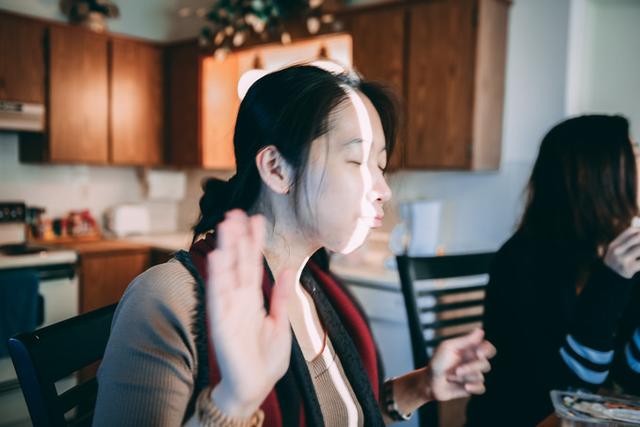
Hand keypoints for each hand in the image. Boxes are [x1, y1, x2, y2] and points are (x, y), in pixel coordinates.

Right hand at [207, 210, 294, 417]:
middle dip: (237, 238)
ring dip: (225, 249)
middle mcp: (238, 300)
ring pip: (226, 273)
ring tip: (226, 225)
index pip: (252, 264)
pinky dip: (217, 277)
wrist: (254, 387)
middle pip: (238, 262)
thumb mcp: (280, 323)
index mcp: (253, 300)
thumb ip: (281, 296)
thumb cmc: (266, 359)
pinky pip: (218, 296)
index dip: (253, 242)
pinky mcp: (221, 322)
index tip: (255, 219)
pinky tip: (218, 257)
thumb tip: (289, 269)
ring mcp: (228, 309)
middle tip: (236, 212)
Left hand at [426, 329, 495, 400]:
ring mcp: (473, 375)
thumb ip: (465, 340)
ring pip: (481, 377)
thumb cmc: (437, 362)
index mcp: (470, 350)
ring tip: (450, 377)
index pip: (488, 348)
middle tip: (457, 370)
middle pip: (485, 365)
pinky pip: (481, 388)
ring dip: (464, 377)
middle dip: (471, 368)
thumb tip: (481, 331)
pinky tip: (466, 386)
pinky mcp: (472, 387)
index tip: (478, 353)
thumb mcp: (448, 348)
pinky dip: (474, 387)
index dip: (487, 350)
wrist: (429, 382)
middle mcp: (474, 362)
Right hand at [604, 226, 639, 278]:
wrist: (609, 280)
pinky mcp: (630, 267)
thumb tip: (639, 230)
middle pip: (637, 238)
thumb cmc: (617, 263)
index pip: (630, 231)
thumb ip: (627, 242)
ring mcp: (623, 259)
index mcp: (614, 245)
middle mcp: (617, 251)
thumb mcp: (617, 252)